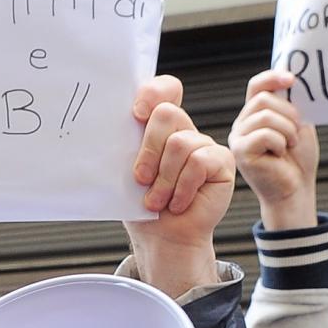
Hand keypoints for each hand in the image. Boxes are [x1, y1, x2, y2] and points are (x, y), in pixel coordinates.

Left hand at [122, 76, 233, 297]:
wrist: (161, 238)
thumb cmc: (140, 206)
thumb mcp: (125, 170)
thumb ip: (126, 143)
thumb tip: (106, 123)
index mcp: (159, 126)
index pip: (164, 89)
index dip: (153, 92)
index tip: (137, 114)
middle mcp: (183, 130)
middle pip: (167, 113)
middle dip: (149, 149)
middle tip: (140, 178)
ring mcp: (204, 144)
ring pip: (179, 143)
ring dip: (163, 179)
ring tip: (156, 201)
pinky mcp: (221, 161)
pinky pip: (198, 163)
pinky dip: (182, 188)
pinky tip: (178, 204)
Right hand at [229, 70, 319, 230]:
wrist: (296, 189)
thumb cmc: (297, 160)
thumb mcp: (298, 124)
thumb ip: (291, 104)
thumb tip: (293, 78)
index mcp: (255, 114)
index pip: (257, 85)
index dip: (273, 77)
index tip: (293, 79)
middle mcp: (242, 123)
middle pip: (263, 99)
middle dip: (289, 114)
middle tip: (296, 133)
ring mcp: (238, 137)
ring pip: (265, 116)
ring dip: (287, 130)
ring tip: (290, 145)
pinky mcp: (240, 151)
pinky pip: (264, 134)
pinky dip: (280, 143)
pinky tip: (279, 155)